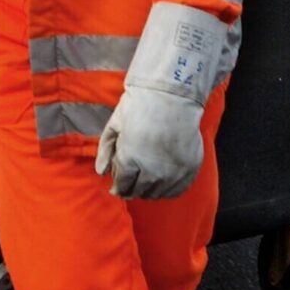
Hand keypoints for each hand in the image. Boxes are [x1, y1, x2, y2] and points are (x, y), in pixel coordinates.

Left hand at [95, 83, 204, 200]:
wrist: (172, 95)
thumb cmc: (139, 106)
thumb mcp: (114, 125)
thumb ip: (105, 150)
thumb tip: (101, 173)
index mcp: (129, 160)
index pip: (121, 186)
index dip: (117, 186)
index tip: (117, 185)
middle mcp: (151, 171)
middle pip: (138, 192)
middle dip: (130, 189)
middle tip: (130, 183)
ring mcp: (172, 172)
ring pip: (156, 194)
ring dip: (148, 191)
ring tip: (145, 181)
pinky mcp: (189, 169)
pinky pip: (176, 191)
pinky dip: (166, 190)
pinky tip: (162, 182)